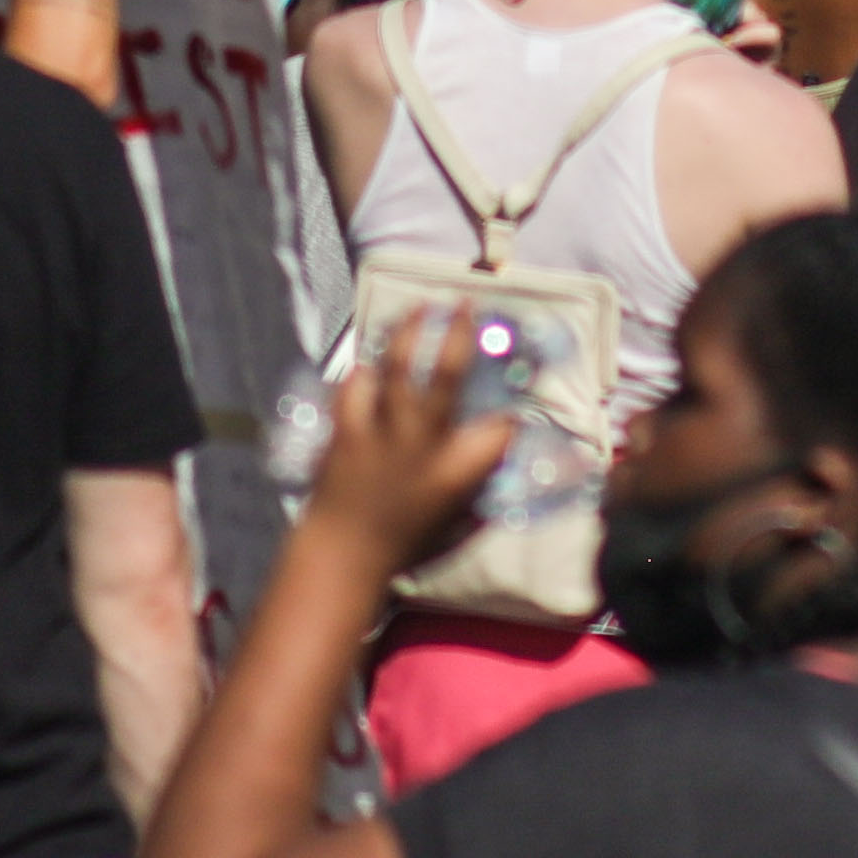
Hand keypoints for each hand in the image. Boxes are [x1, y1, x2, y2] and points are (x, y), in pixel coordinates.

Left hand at [288, 311, 515, 588]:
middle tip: (465, 302)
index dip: (510, 416)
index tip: (513, 410)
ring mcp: (382, 432)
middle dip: (458, 332)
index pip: (498, 429)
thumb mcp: (457, 524)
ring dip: (408, 332)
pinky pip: (354, 388)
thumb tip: (500, 471)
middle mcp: (423, 442)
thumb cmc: (406, 546)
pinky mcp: (347, 431)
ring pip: (395, 368)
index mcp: (457, 469)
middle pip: (445, 374)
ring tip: (419, 306)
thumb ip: (479, 493)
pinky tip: (370, 365)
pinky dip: (362, 374)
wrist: (344, 555)